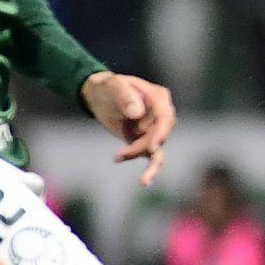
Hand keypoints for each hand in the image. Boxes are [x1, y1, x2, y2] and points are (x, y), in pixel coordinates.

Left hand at [81, 71, 175, 186]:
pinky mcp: (145, 141)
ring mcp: (154, 129)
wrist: (99, 96)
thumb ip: (125, 96)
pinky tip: (141, 178)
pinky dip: (145, 166)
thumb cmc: (108, 87)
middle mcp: (161, 115)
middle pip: (161, 134)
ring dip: (138, 154)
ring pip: (155, 149)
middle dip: (146, 146)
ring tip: (118, 157)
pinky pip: (149, 157)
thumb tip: (137, 113)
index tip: (154, 146)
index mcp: (158, 98)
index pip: (165, 116)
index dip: (162, 132)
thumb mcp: (113, 86)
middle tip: (125, 152)